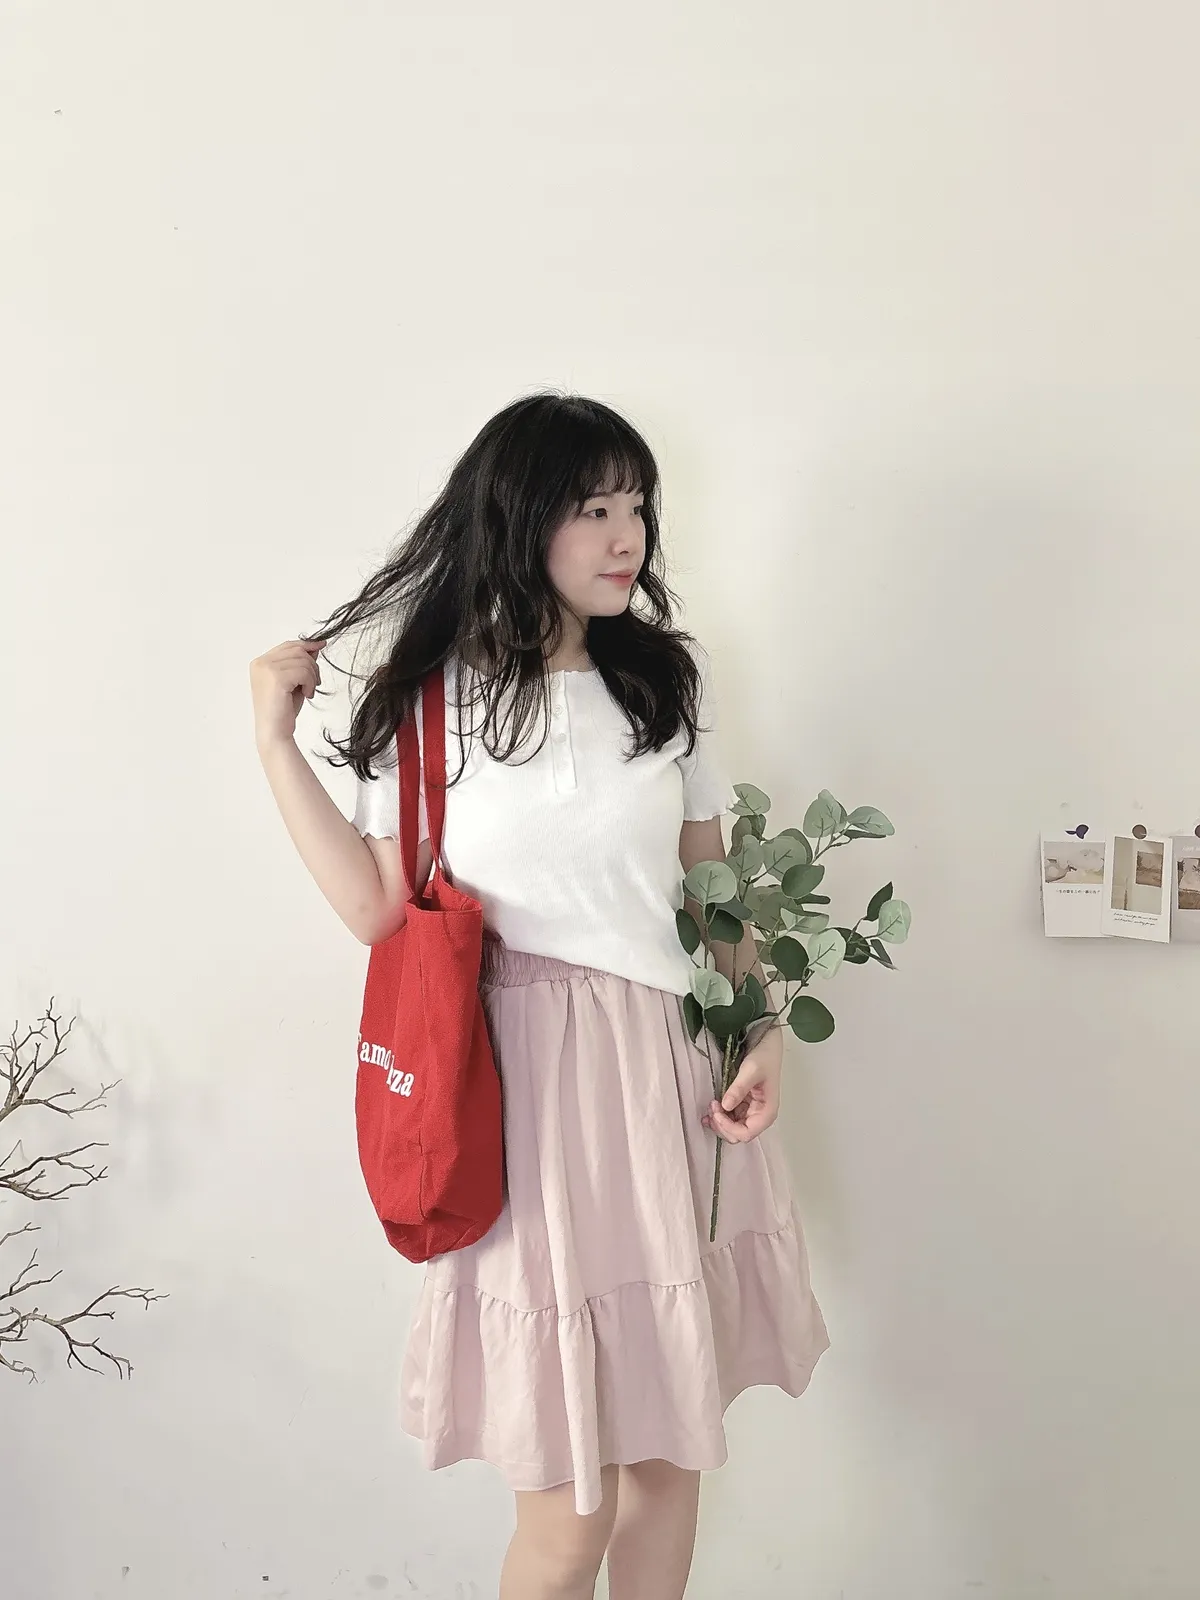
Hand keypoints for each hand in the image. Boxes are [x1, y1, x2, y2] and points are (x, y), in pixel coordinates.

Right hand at [249, 638, 323, 750]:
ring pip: (303, 661)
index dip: (306, 644)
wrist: (274, 732)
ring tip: (308, 691)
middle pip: (297, 650)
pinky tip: (306, 695)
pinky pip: (304, 672)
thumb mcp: (293, 682)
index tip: (321, 645)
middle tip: (315, 683)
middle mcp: (261, 663)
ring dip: (312, 677)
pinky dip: (310, 683)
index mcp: (260, 663)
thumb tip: (314, 647)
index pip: (287, 646)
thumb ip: (299, 664)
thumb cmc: (282, 711)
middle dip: (312, 665)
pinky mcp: (276, 677)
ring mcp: (267, 669)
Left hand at [702, 1029, 781, 1143]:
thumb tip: (725, 1106)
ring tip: (710, 1106)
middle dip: (722, 1125)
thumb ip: (738, 1089)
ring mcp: (750, 1111)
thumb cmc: (764, 1056)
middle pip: (738, 1135)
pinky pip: (729, 1118)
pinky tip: (710, 1109)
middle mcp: (759, 1116)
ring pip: (731, 1128)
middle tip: (712, 1106)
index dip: (729, 1127)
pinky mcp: (743, 1105)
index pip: (746, 1133)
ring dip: (718, 1122)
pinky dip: (718, 1117)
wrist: (766, 1043)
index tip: (717, 1111)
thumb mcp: (751, 1070)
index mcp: (767, 1112)